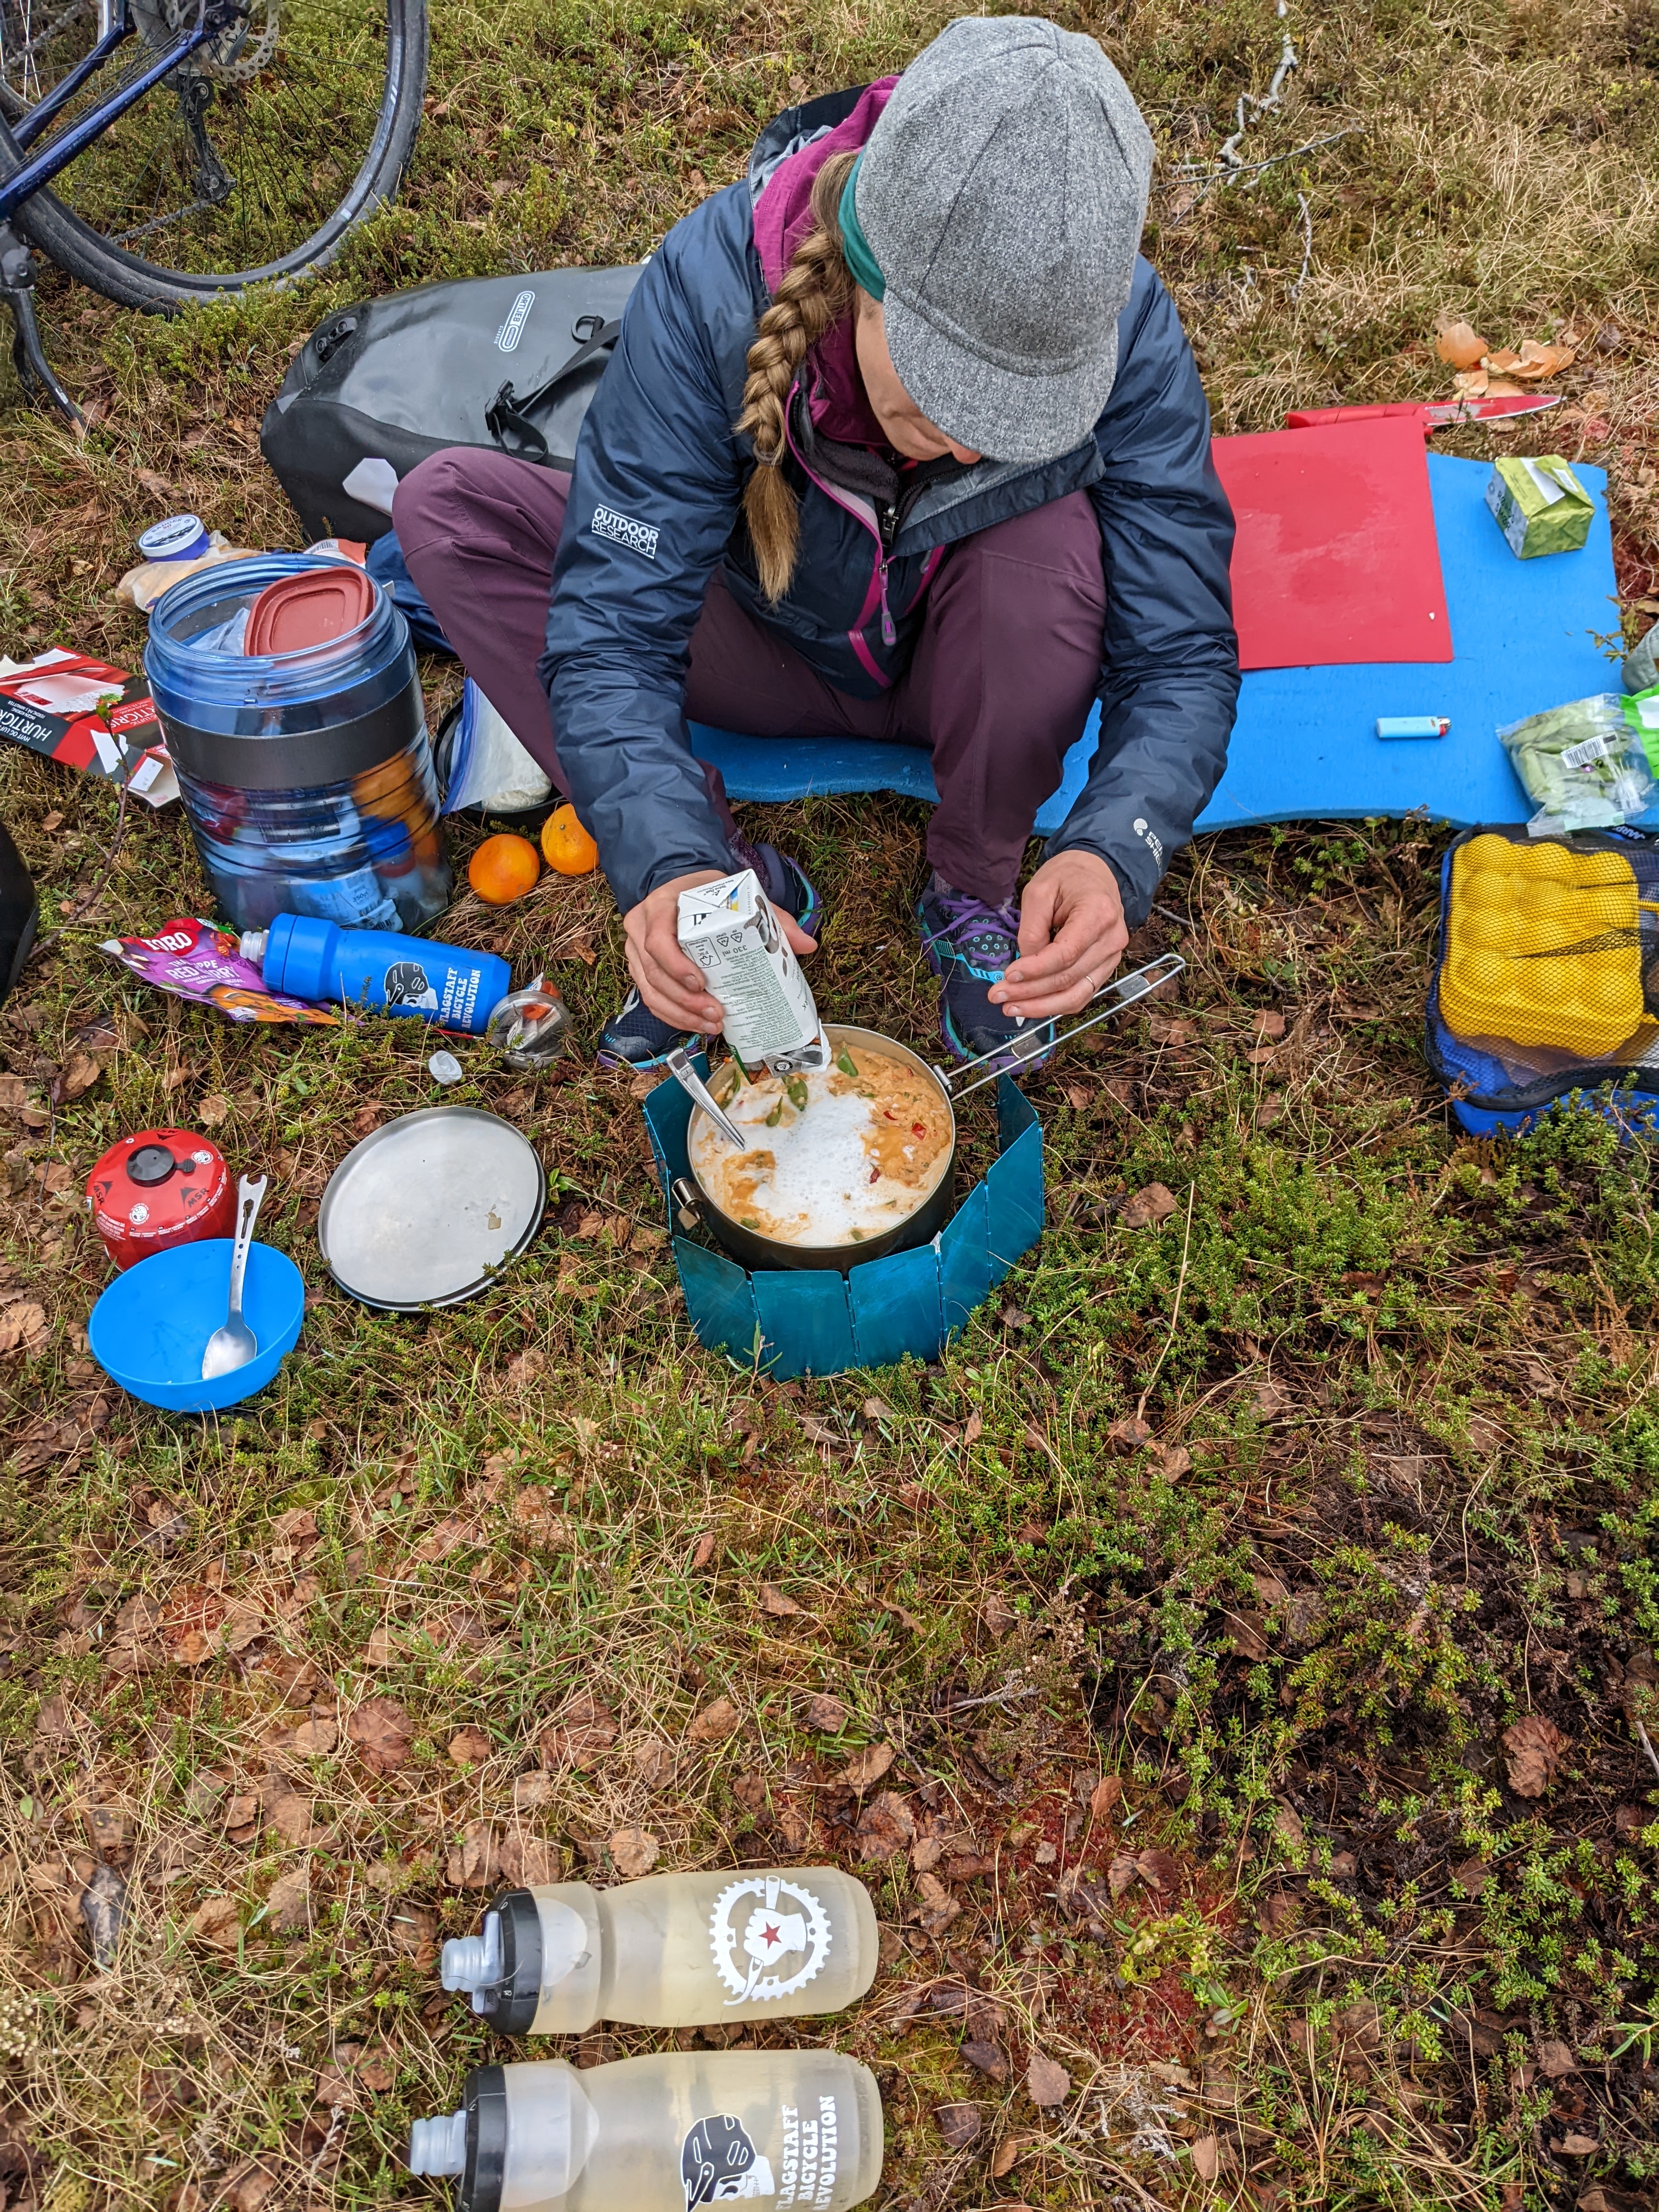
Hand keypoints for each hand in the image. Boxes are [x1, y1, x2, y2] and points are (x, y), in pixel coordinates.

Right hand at [622, 869, 818, 1033]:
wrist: (679, 888)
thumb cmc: (704, 894)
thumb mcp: (736, 895)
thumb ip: (769, 917)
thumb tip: (806, 944)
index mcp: (661, 907)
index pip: (659, 940)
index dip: (677, 966)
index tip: (700, 983)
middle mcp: (641, 929)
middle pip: (655, 974)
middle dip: (686, 1002)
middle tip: (716, 1015)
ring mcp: (636, 951)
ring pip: (650, 991)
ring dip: (681, 1014)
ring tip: (711, 1025)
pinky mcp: (640, 968)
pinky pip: (650, 998)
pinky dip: (672, 1015)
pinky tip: (695, 1024)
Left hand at [989, 849, 1127, 1022]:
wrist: (1093, 874)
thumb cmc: (1066, 877)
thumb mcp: (1039, 891)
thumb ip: (1031, 929)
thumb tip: (1025, 966)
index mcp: (1098, 913)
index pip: (1066, 954)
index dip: (1035, 970)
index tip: (1008, 975)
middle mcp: (1112, 939)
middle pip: (1068, 978)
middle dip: (1030, 992)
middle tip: (997, 996)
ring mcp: (1112, 956)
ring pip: (1077, 994)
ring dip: (1041, 1007)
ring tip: (1010, 1008)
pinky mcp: (1105, 967)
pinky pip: (1082, 994)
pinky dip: (1056, 1005)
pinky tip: (1032, 1007)